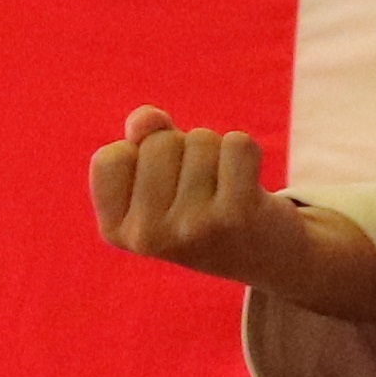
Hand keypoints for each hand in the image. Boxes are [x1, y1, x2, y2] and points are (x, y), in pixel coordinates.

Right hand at [90, 107, 302, 282]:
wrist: (266, 257)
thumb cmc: (202, 208)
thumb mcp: (159, 179)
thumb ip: (140, 137)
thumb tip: (147, 119)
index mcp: (117, 232)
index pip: (109, 157)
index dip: (138, 157)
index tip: (161, 188)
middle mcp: (148, 236)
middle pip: (158, 142)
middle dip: (183, 151)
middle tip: (201, 191)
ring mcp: (192, 227)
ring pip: (200, 139)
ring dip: (217, 153)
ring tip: (224, 190)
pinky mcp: (237, 214)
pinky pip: (237, 144)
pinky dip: (247, 154)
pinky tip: (248, 186)